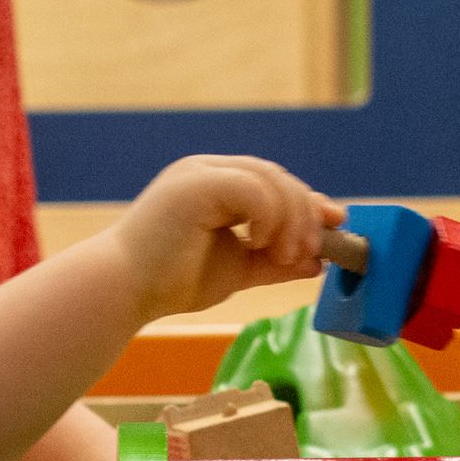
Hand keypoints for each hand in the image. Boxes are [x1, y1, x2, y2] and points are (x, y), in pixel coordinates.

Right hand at [106, 155, 342, 323]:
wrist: (124, 291)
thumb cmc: (170, 282)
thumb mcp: (237, 269)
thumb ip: (275, 262)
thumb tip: (317, 261)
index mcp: (214, 185)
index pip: (272, 182)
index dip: (307, 201)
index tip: (335, 223)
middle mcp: (208, 170)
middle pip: (277, 176)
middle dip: (305, 211)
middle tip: (314, 250)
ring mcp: (201, 173)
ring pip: (270, 179)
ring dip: (291, 219)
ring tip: (285, 256)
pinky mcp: (197, 184)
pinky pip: (253, 189)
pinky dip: (269, 217)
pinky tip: (261, 244)